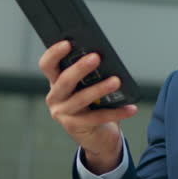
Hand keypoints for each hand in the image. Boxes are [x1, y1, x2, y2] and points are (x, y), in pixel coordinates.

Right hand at [39, 40, 137, 173]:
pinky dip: (117, 112)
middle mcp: (55, 97)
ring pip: (81, 98)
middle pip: (64, 80)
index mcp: (56, 82)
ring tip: (116, 81)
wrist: (96, 135)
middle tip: (96, 57)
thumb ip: (91, 73)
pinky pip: (97, 117)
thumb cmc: (93, 103)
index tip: (67, 43)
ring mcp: (63, 113)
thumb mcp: (89, 86)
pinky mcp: (74, 127)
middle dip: (80, 68)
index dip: (54, 53)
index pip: (47, 65)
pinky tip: (131, 108)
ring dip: (100, 88)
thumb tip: (105, 55)